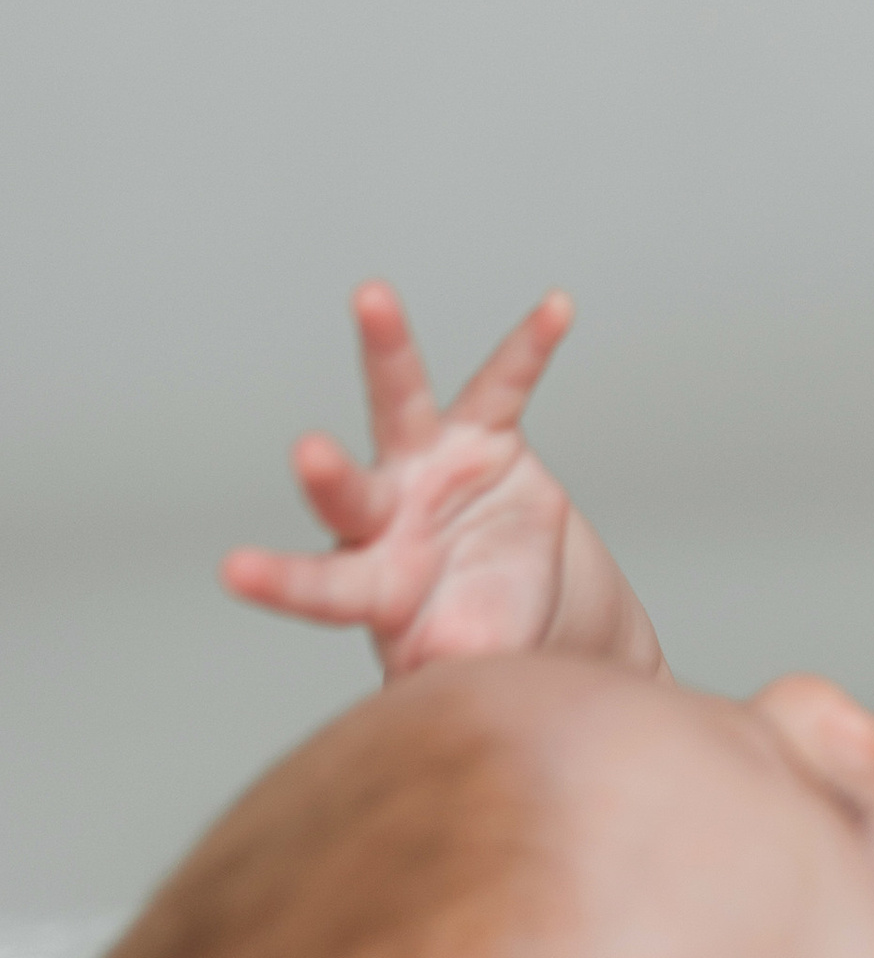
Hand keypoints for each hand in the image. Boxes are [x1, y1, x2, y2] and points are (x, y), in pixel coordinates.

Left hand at [222, 282, 590, 677]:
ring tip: (369, 294)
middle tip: (307, 453)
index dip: (284, 580)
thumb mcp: (471, 663)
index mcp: (372, 586)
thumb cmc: (475, 639)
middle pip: (348, 494)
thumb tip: (451, 649)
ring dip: (384, 350)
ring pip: (398, 404)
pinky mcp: (483, 435)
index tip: (234, 570)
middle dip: (328, 476)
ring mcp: (430, 467)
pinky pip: (506, 383)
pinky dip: (531, 346)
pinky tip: (555, 307)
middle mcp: (387, 516)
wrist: (523, 603)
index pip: (323, 587)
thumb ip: (457, 659)